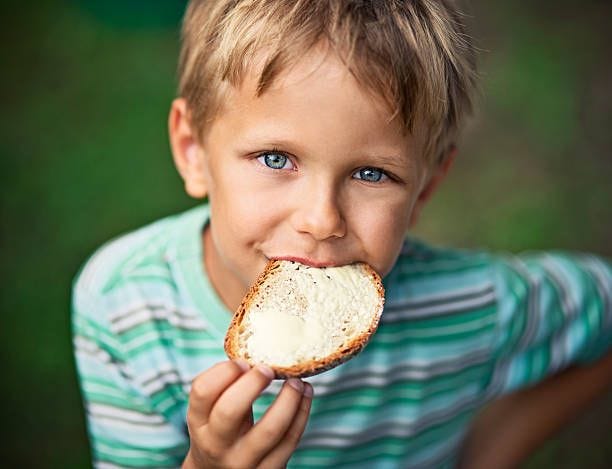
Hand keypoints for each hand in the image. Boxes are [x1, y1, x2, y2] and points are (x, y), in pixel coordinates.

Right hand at [183, 360, 312, 468]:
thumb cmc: (219, 430)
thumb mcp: (210, 411)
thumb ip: (225, 385)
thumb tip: (258, 351)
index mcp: (199, 422)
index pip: (202, 392)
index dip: (223, 372)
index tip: (243, 361)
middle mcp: (216, 445)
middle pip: (229, 411)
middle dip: (252, 384)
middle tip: (268, 368)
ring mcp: (243, 462)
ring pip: (269, 430)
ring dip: (288, 400)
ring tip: (297, 380)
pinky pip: (290, 441)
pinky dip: (302, 413)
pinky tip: (305, 394)